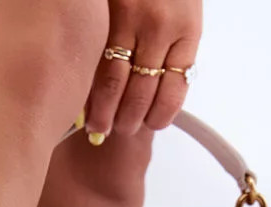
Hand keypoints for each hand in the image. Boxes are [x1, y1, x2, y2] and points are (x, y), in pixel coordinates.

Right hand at [85, 0, 201, 140]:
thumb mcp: (181, 10)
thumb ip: (172, 47)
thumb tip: (154, 94)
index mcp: (186, 30)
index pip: (174, 90)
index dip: (160, 116)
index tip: (150, 125)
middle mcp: (160, 27)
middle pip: (141, 94)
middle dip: (128, 121)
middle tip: (117, 130)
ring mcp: (130, 20)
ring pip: (114, 84)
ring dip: (104, 112)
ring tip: (98, 125)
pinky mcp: (104, 15)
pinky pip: (93, 62)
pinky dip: (88, 87)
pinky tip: (84, 99)